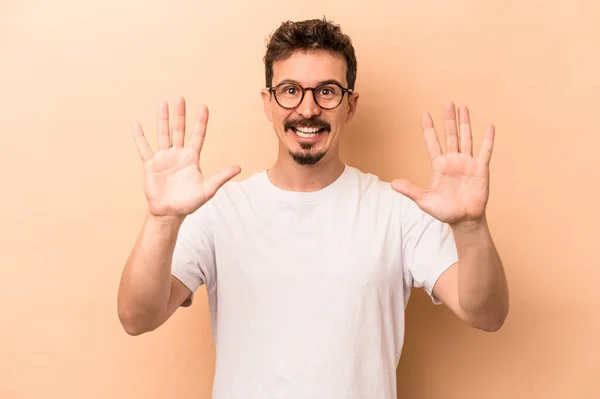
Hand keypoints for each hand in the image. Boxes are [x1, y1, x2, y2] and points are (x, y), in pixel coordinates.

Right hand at [132, 97, 240, 219]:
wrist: (170, 213)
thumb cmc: (189, 203)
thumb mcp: (208, 189)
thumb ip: (221, 176)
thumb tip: (239, 167)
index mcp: (192, 158)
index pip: (197, 136)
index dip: (200, 122)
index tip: (203, 107)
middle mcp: (178, 154)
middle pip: (179, 130)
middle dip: (180, 114)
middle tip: (180, 98)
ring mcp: (164, 158)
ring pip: (163, 134)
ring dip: (163, 119)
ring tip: (163, 103)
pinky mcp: (150, 164)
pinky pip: (144, 147)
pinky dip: (139, 136)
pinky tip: (136, 124)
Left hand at [391, 102, 493, 226]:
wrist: (464, 220)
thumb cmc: (444, 211)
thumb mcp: (424, 201)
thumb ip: (411, 190)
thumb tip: (392, 184)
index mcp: (438, 166)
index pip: (432, 143)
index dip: (428, 129)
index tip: (423, 114)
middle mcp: (453, 161)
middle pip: (450, 135)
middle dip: (448, 119)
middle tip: (447, 102)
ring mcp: (467, 163)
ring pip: (466, 138)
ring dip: (465, 123)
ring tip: (463, 108)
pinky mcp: (481, 169)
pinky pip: (485, 151)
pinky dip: (488, 139)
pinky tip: (489, 126)